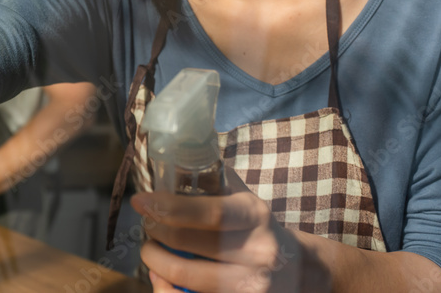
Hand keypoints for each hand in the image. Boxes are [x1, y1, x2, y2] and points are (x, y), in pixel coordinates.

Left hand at [131, 172, 330, 292]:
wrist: (299, 270)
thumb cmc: (256, 229)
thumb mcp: (245, 201)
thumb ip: (212, 182)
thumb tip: (170, 161)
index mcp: (255, 216)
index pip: (210, 212)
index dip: (170, 207)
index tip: (141, 201)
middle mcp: (258, 252)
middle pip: (189, 244)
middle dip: (156, 232)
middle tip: (148, 226)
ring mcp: (252, 286)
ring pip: (185, 277)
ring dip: (156, 261)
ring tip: (152, 251)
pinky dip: (165, 289)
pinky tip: (161, 278)